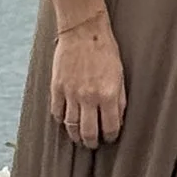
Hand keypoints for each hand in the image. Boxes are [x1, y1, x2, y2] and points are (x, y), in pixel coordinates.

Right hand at [51, 17, 125, 146]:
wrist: (83, 31)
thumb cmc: (105, 50)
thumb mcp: (120, 74)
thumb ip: (119, 98)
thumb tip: (118, 118)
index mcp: (108, 94)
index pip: (109, 126)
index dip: (110, 136)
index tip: (110, 138)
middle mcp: (88, 97)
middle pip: (88, 132)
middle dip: (92, 142)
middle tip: (93, 144)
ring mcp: (70, 93)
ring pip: (70, 126)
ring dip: (75, 136)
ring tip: (79, 139)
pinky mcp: (57, 88)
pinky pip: (57, 113)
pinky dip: (61, 121)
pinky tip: (65, 122)